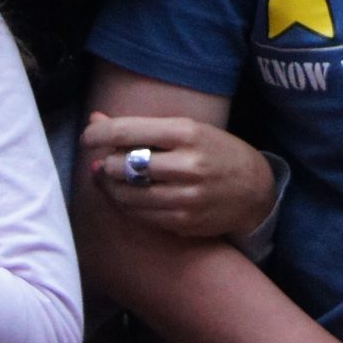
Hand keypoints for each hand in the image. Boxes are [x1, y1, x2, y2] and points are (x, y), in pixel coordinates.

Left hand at [82, 111, 274, 239]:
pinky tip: (129, 195)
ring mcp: (185, 196)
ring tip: (112, 178)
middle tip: (104, 160)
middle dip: (106, 163)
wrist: (254, 190)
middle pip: (122, 165)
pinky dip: (126, 204)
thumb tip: (95, 120)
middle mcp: (186, 164)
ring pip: (126, 195)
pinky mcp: (183, 222)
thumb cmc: (216, 152)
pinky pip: (139, 215)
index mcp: (187, 132)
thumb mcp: (187, 129)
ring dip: (111, 187)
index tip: (88, 136)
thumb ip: (141, 127)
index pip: (127, 131)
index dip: (98, 134)